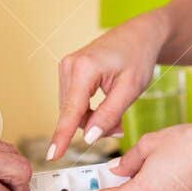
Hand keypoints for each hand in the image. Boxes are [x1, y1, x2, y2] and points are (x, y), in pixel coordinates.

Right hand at [47, 10, 170, 159]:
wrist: (139, 34)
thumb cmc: (138, 57)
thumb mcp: (131, 89)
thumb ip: (109, 115)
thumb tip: (88, 137)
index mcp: (85, 68)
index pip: (71, 111)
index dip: (62, 136)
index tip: (52, 156)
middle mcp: (69, 66)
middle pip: (72, 113)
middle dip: (93, 125)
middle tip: (119, 126)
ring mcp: (66, 67)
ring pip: (72, 110)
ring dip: (91, 118)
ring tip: (116, 114)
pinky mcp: (68, 71)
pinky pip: (73, 101)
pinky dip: (88, 110)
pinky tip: (105, 106)